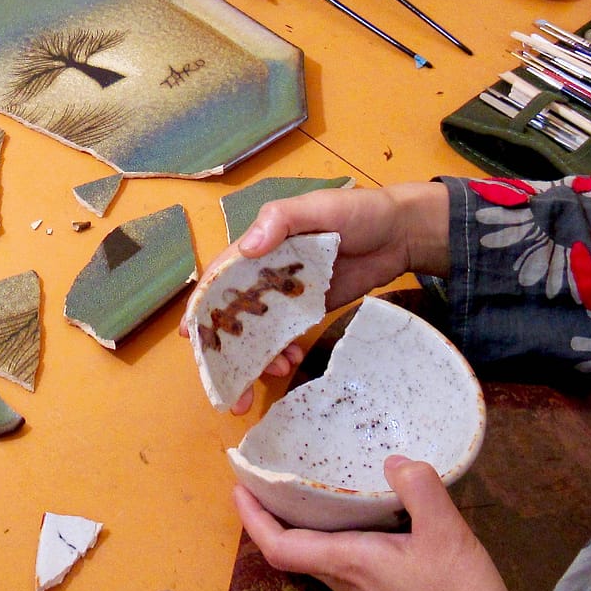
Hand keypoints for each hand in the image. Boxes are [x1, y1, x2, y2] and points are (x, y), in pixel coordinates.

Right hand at [185, 184, 451, 408]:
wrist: (400, 233)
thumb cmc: (357, 211)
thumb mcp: (317, 207)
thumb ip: (281, 221)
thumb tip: (247, 249)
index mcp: (259, 246)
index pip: (220, 279)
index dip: (202, 306)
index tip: (190, 338)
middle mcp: (264, 273)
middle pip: (233, 314)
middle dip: (225, 349)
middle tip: (229, 383)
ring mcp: (286, 296)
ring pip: (258, 332)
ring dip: (256, 357)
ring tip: (276, 373)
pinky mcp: (307, 311)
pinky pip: (285, 337)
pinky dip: (282, 353)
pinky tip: (291, 363)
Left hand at [233, 456, 543, 590]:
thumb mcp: (448, 535)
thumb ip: (420, 490)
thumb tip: (392, 460)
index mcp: (351, 564)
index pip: (281, 546)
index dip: (253, 518)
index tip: (239, 487)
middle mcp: (349, 586)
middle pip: (296, 552)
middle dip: (276, 517)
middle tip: (274, 479)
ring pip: (325, 562)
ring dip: (310, 530)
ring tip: (319, 493)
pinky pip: (352, 570)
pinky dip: (344, 542)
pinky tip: (373, 524)